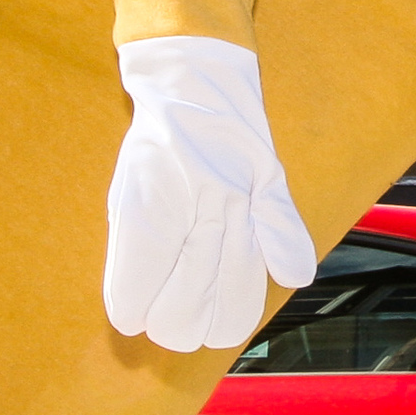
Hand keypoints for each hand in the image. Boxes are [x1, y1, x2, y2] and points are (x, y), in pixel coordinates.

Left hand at [103, 37, 318, 351]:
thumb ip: (135, 255)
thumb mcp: (127, 194)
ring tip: (208, 330)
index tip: (131, 319)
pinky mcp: (267, 188)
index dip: (133, 310)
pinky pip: (283, 234)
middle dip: (174, 325)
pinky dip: (288, 262)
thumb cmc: (157, 147)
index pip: (139, 283)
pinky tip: (287, 278)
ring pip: (233, 285)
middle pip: (187, 297)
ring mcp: (236, 197)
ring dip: (219, 319)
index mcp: (148, 205)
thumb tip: (130, 315)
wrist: (195, 83)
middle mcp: (194, 205)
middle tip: (167, 328)